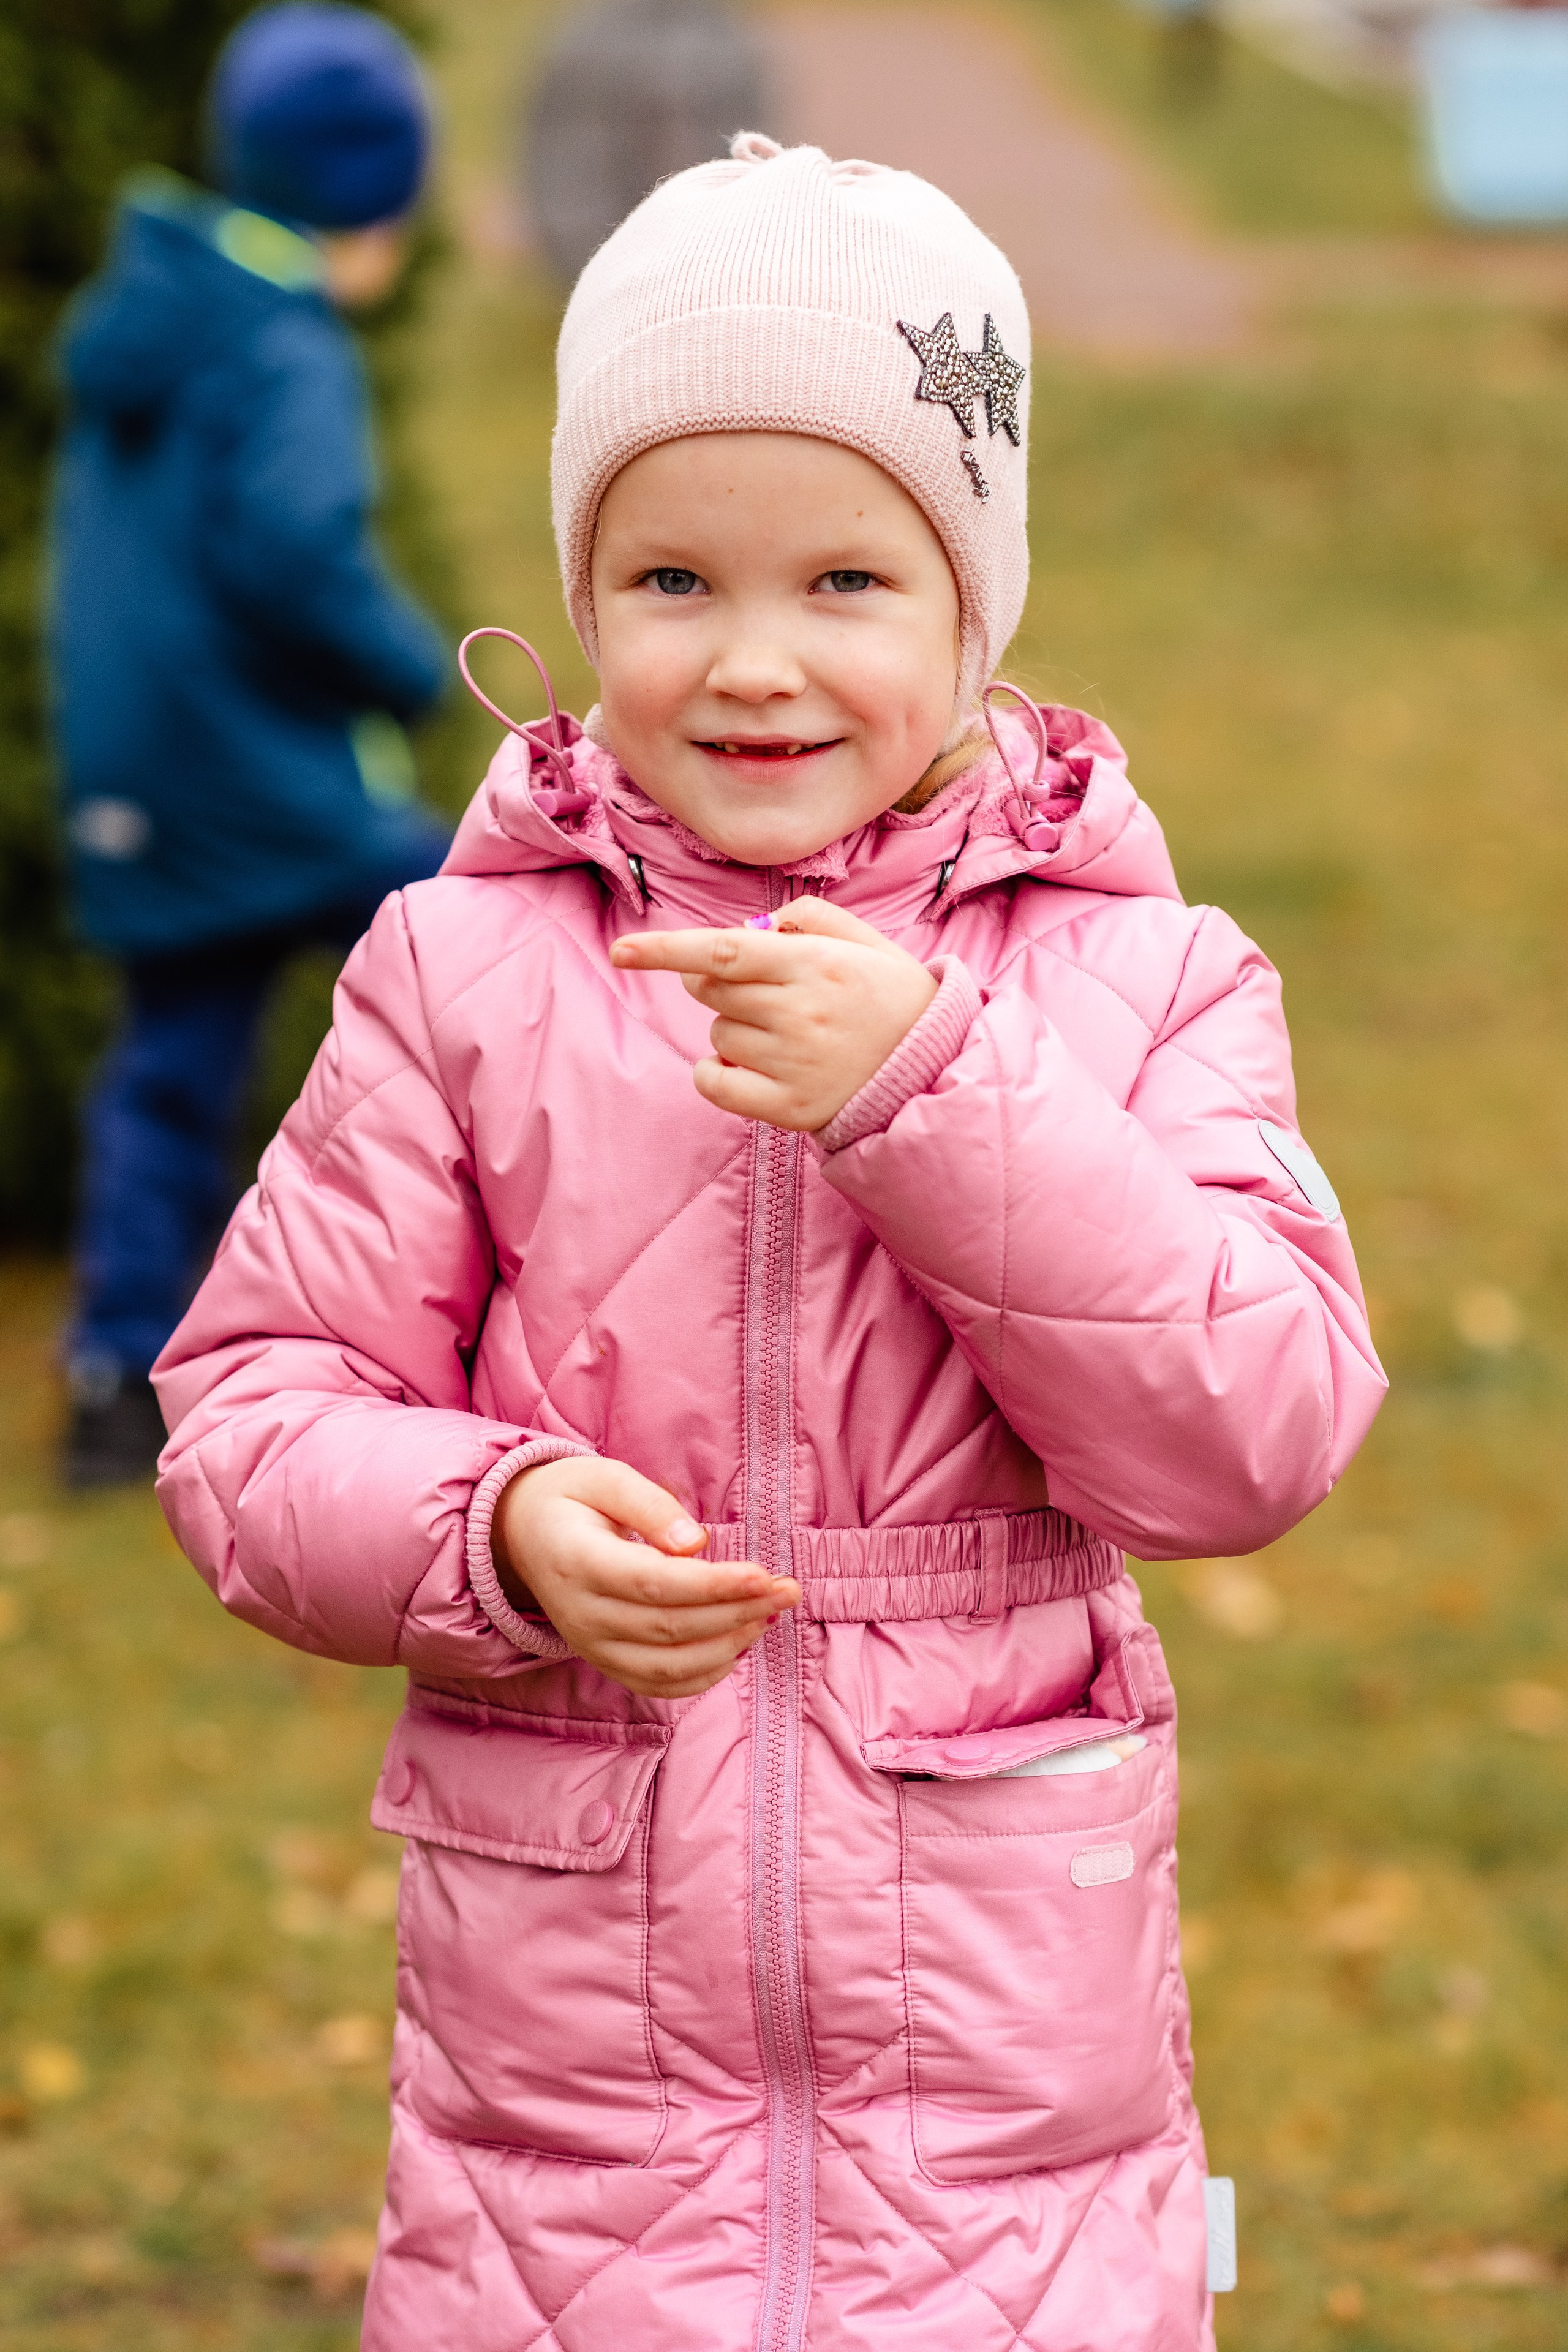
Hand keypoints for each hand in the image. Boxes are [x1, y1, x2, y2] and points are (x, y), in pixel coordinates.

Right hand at [491, 1455, 799, 1696]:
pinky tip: (739, 1643)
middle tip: (787, 1590)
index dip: (712, 1586)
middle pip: (670, 1627)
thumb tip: (696, 1543)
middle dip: (737, 1612)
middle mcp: (582, 1614)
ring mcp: (591, 1646)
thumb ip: (649, 1504)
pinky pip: (658, 1685)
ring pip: (669, 1666)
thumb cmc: (570, 1498)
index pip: (654, 1584)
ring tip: (772, 1613)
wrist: (521, 1536)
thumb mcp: (603, 1478)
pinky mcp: (603, 1662)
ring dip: (730, 1644)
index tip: (762, 1575)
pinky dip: (705, 1673)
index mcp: (577, 1561)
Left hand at [609, 897, 937, 1130]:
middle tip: (763, 992)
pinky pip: (716, 1082)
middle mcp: (800, 1012)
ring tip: (787, 1035)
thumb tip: (747, 924)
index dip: (665, 950)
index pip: (723, 950)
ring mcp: (793, 1063)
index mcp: (816, 964)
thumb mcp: (864, 941)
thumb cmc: (892, 998)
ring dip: (735, 1029)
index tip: (621, 951)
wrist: (936, 1072)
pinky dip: (718, 1072)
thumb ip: (806, 917)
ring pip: (718, 1034)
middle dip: (718, 985)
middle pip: (711, 992)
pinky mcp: (789, 1107)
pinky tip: (751, 1067)